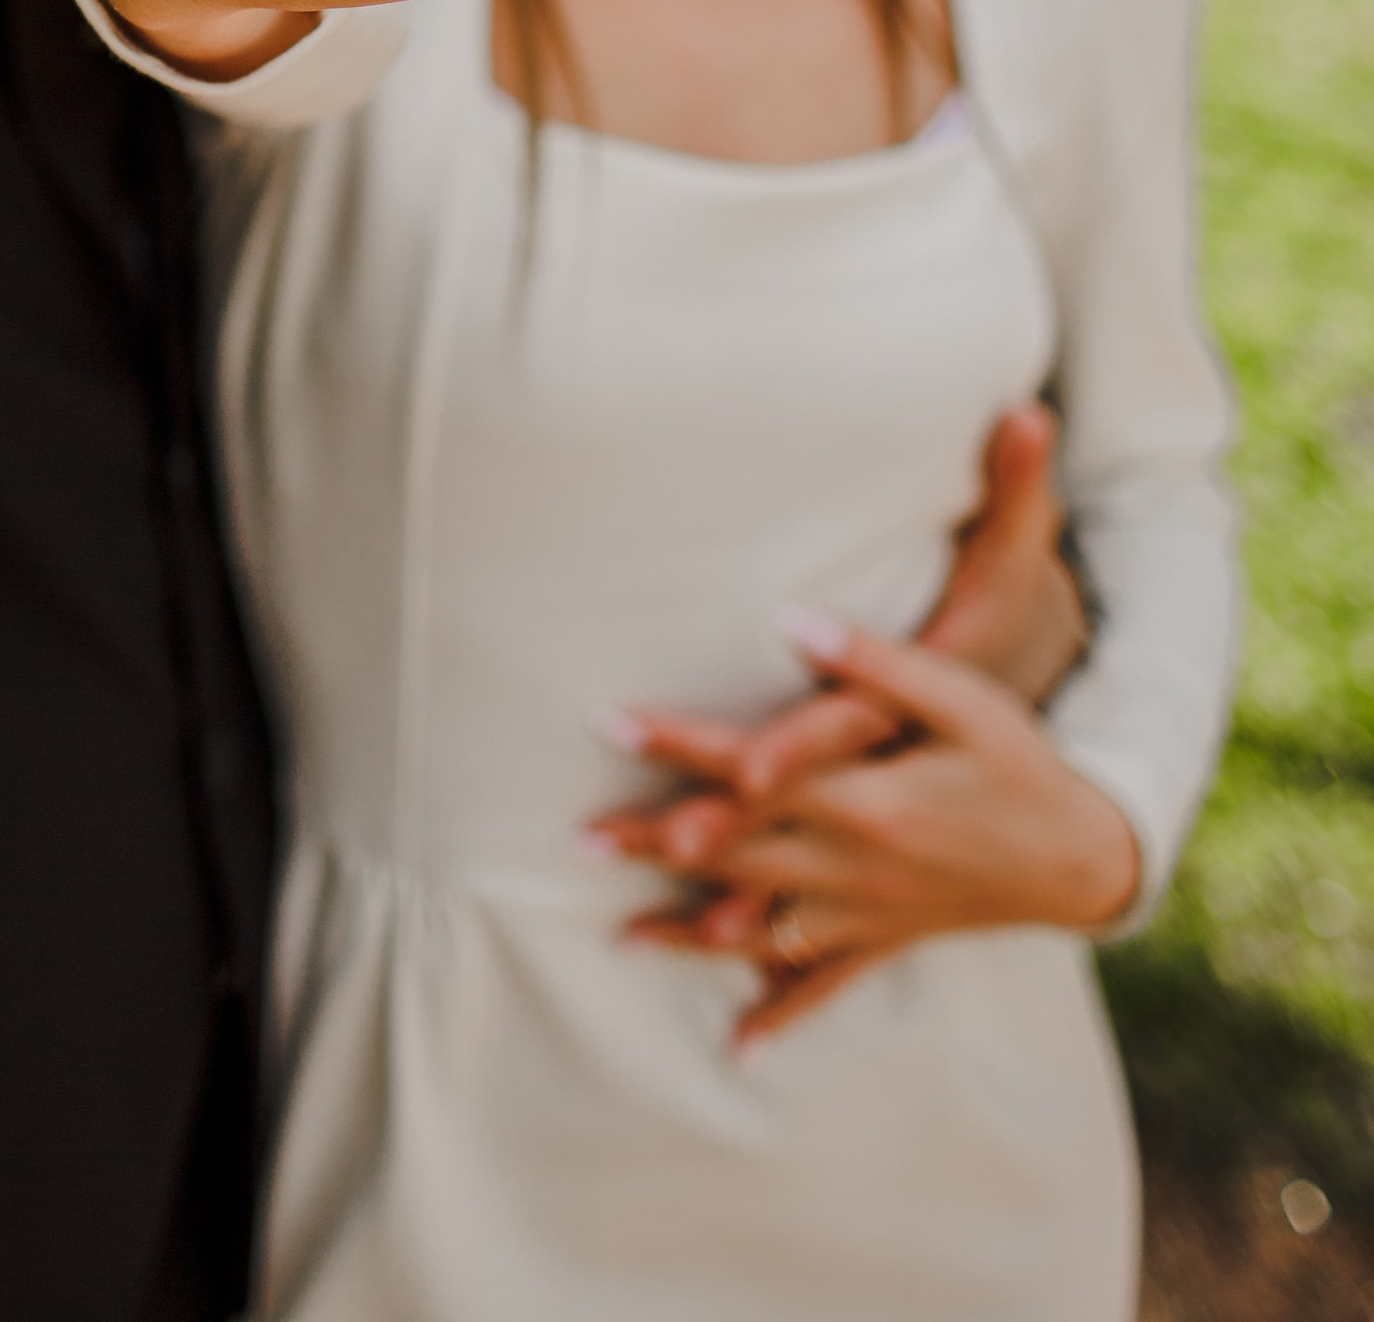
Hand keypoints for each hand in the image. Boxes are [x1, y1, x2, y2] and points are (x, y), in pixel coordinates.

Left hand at [609, 618, 1138, 1048]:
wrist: (1083, 856)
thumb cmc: (1016, 760)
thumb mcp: (958, 698)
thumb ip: (873, 662)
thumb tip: (792, 617)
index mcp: (865, 796)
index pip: (749, 765)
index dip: (678, 741)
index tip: (609, 722)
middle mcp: (853, 862)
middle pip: (733, 851)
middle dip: (652, 843)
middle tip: (575, 838)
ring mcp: (866, 912)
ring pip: (760, 927)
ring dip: (688, 932)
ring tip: (620, 937)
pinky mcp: (885, 941)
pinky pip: (823, 984)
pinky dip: (781, 1011)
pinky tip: (738, 1042)